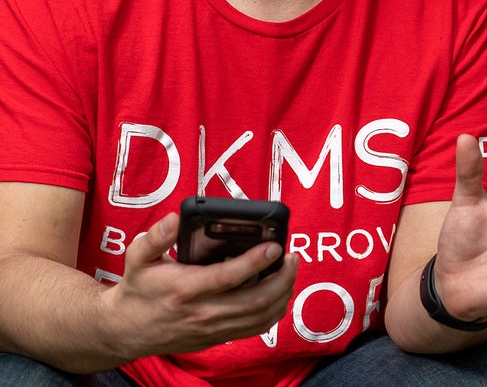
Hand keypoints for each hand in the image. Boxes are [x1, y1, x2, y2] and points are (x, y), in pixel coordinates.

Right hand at [102, 211, 297, 358]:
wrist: (124, 330)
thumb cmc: (137, 289)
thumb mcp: (137, 257)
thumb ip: (156, 237)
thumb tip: (177, 218)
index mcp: (185, 289)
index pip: (228, 276)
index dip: (256, 261)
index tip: (275, 245)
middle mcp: (203, 313)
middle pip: (255, 300)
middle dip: (282, 277)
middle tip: (293, 256)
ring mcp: (212, 329)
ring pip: (261, 316)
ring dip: (283, 293)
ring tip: (291, 269)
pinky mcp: (218, 337)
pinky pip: (255, 328)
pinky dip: (274, 311)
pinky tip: (280, 292)